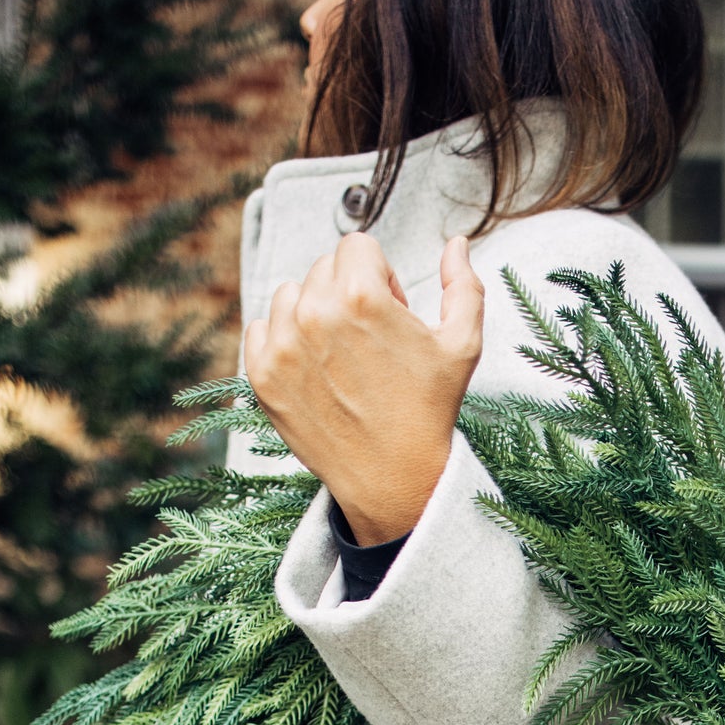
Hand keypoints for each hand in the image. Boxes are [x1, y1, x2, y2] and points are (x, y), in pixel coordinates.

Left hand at [244, 232, 484, 546]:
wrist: (394, 480)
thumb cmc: (429, 412)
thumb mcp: (462, 345)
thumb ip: (464, 285)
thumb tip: (456, 245)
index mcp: (360, 295)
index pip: (357, 246)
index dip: (380, 276)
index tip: (389, 313)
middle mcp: (314, 314)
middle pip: (323, 269)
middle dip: (347, 294)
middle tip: (369, 342)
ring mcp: (282, 346)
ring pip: (289, 295)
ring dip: (312, 314)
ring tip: (340, 356)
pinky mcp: (262, 376)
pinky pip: (260, 329)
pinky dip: (282, 342)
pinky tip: (313, 369)